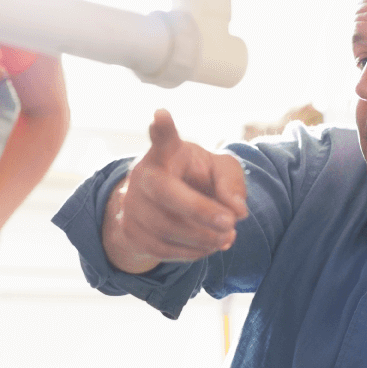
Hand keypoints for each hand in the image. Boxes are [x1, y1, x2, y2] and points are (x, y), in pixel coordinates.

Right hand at [103, 110, 248, 273]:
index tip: (161, 115)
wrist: (159, 205)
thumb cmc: (195, 179)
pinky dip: (192, 252)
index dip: (162, 128)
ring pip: (167, 227)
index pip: (164, 138)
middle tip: (231, 223)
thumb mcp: (220, 170)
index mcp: (167, 153)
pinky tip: (210, 246)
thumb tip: (237, 211)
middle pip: (167, 193)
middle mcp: (143, 174)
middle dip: (200, 211)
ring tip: (227, 237)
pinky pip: (163, 249)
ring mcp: (132, 204)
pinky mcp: (130, 231)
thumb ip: (232, 183)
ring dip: (203, 237)